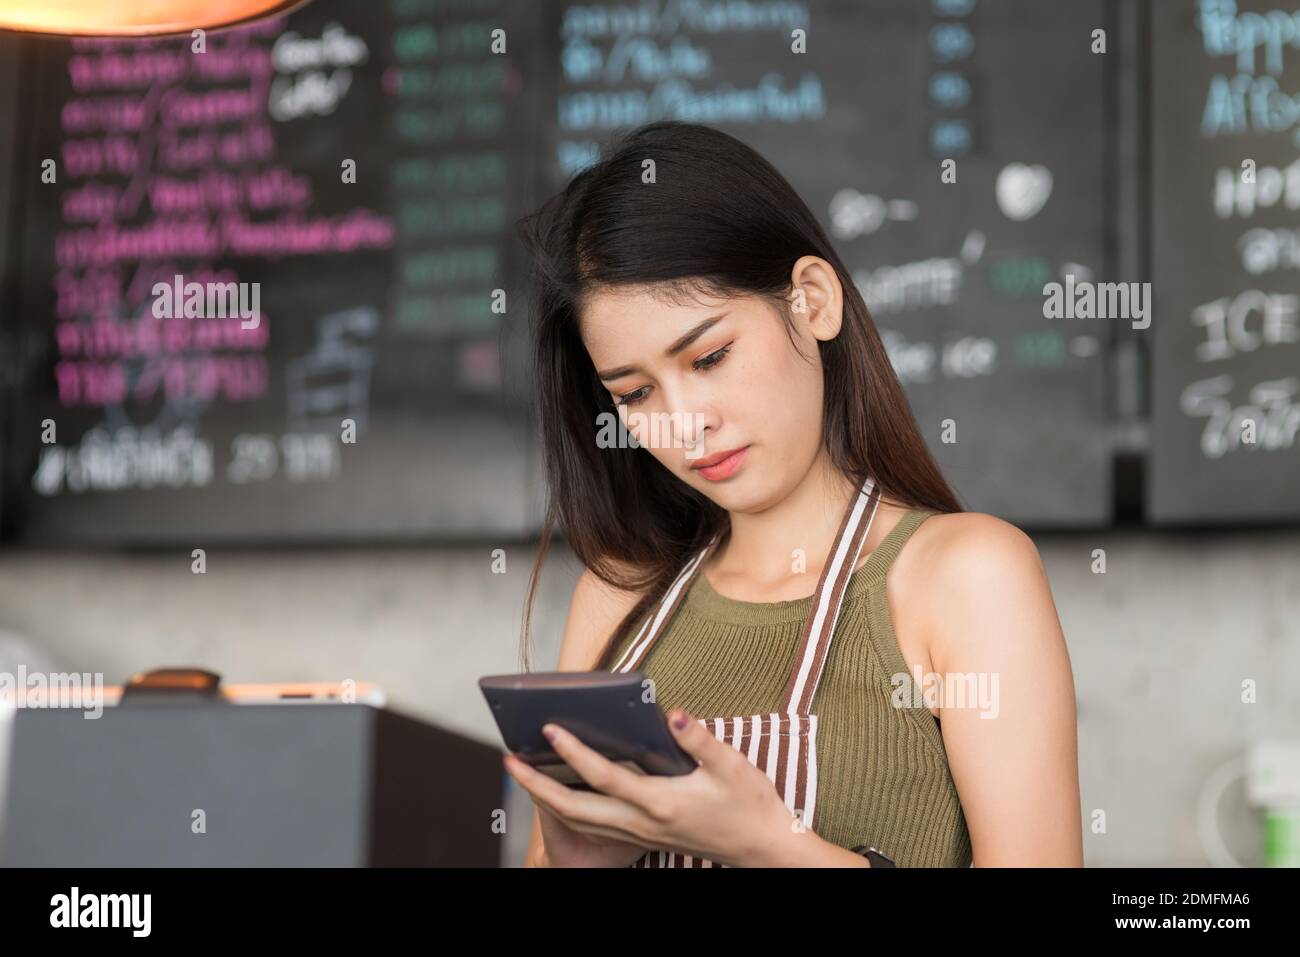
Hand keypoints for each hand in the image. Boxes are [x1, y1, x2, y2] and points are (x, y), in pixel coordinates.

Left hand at [503, 708, 800, 866]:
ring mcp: (640, 835)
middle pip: (575, 809)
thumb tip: (672, 715)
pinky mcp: (643, 839)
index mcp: (660, 803)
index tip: (548, 730)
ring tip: (524, 775)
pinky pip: (594, 828)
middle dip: (536, 787)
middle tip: (509, 761)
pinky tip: (560, 794)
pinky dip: (569, 811)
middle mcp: (643, 823)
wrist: (761, 847)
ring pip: (580, 823)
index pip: (603, 777)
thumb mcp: (732, 766)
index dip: (573, 753)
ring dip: (546, 800)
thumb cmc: (750, 805)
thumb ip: (699, 740)